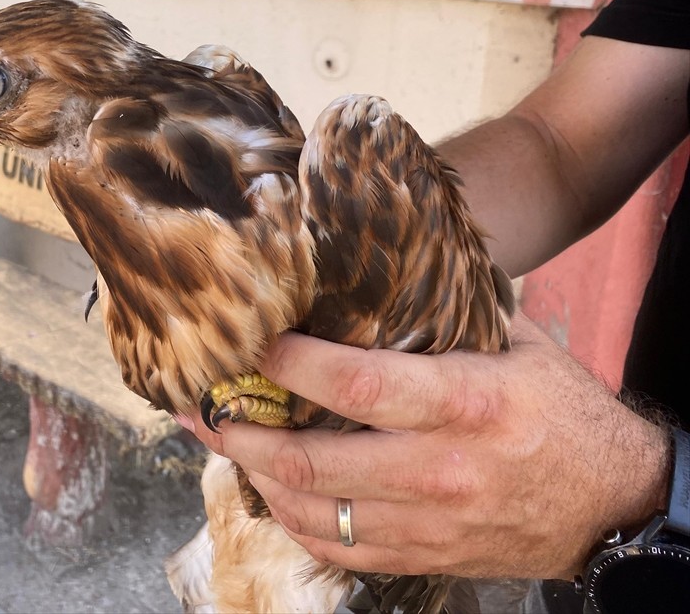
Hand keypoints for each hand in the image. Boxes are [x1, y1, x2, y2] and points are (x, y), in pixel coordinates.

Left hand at [178, 316, 672, 579]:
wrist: (613, 505)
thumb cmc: (561, 412)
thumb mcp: (518, 346)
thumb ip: (449, 311)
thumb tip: (385, 262)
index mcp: (464, 403)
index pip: (356, 385)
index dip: (290, 364)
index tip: (249, 339)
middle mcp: (439, 469)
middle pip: (313, 459)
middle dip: (242, 431)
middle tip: (203, 402)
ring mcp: (427, 522)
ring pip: (312, 509)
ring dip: (252, 475)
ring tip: (219, 438)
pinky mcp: (423, 556)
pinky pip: (335, 546)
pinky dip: (290, 517)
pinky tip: (267, 486)